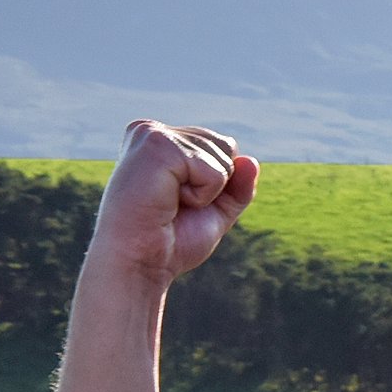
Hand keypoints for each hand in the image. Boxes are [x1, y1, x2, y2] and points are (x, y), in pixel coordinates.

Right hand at [87, 121, 256, 292]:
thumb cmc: (170, 239)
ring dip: (207, 192)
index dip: (218, 183)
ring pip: (221, 158)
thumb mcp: (215, 210)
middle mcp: (152, 130)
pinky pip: (213, 171)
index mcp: (161, 140)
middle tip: (175, 204)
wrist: (140, 261)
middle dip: (215, 185)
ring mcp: (152, 134)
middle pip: (226, 146)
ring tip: (169, 203)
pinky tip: (168, 201)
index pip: (223, 146)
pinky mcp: (156, 145)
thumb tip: (251, 161)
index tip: (182, 201)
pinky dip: (202, 195)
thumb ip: (237, 186)